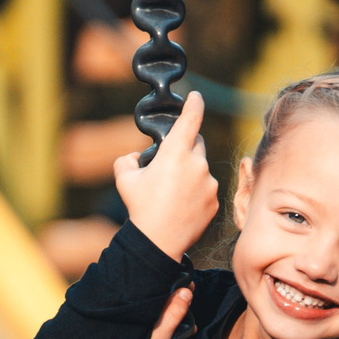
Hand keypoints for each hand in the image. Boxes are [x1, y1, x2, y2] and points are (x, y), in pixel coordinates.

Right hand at [111, 92, 217, 262]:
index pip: (191, 118)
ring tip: (172, 194)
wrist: (158, 242)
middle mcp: (197, 163)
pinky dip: (197, 192)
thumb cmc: (140, 208)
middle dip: (185, 148)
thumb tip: (136, 157)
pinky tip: (182, 206)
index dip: (194, 103)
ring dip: (191, 173)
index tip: (195, 96)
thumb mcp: (124, 179)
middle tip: (169, 167)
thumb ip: (127, 159)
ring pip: (201, 169)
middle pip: (196, 144)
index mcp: (175, 152)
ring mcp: (209, 182)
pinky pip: (207, 188)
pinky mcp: (214, 200)